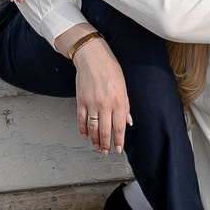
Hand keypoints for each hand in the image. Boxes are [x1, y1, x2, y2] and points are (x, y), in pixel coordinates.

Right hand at [72, 37, 130, 153]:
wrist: (92, 57)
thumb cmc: (110, 69)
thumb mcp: (123, 86)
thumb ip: (125, 106)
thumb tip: (128, 121)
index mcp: (118, 101)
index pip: (119, 127)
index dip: (119, 140)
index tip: (118, 149)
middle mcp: (105, 104)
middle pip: (105, 130)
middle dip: (106, 144)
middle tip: (106, 152)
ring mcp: (91, 103)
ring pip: (92, 128)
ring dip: (95, 140)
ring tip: (97, 147)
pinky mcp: (80, 101)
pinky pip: (81, 119)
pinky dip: (82, 129)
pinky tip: (85, 135)